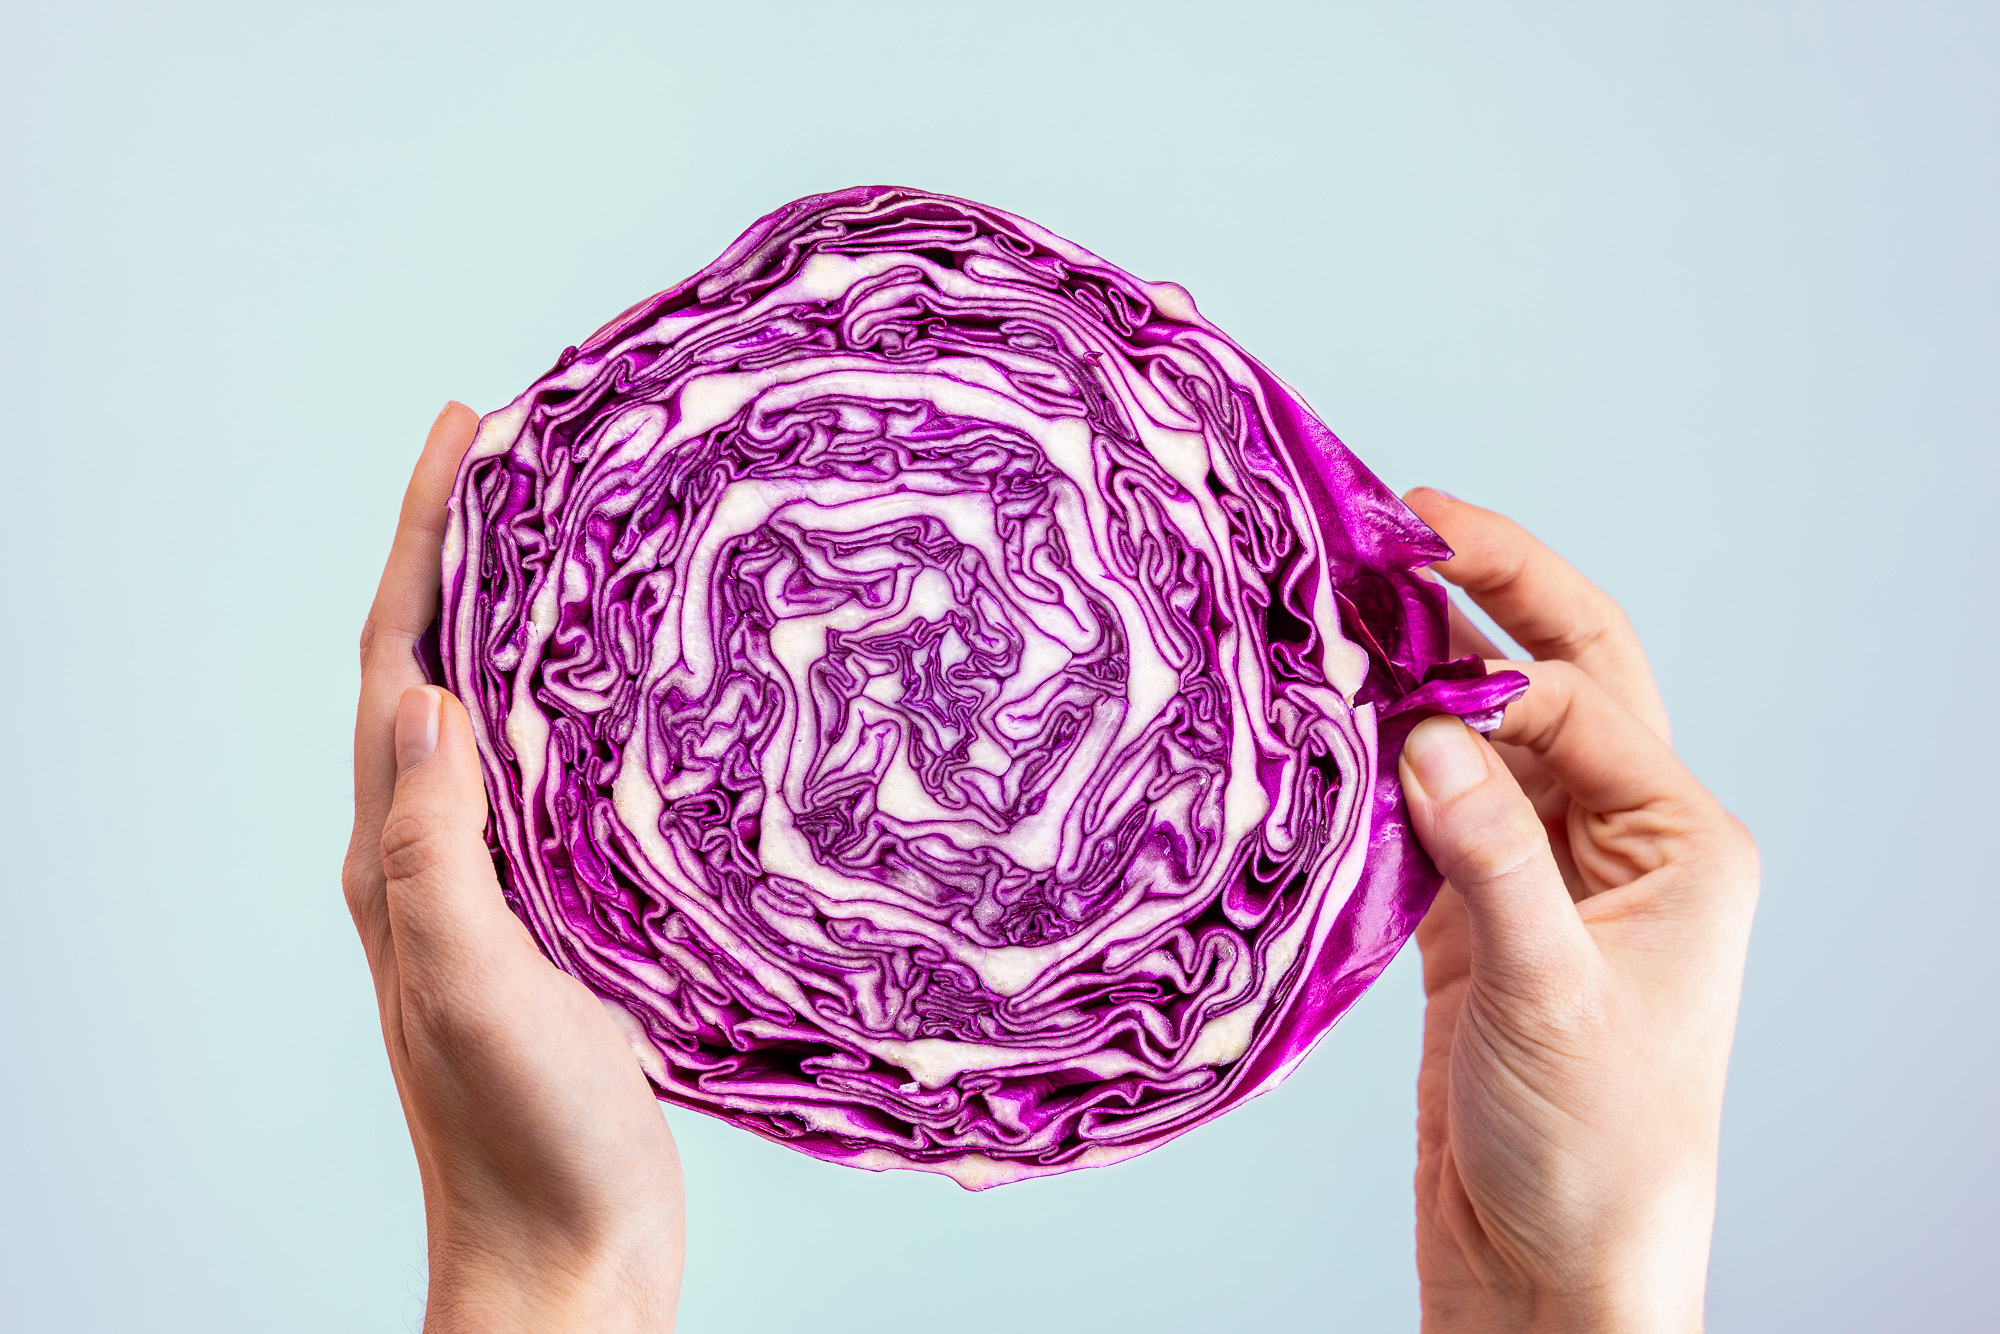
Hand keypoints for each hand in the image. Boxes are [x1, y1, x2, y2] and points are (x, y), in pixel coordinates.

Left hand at [342, 404, 684, 1332]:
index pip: (395, 663)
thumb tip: (424, 696)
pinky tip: (633, 685)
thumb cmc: (520, 1138)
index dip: (422, 540)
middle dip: (466, 549)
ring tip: (578, 532)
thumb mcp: (471, 986)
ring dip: (522, 614)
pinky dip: (581, 702)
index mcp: (398, 857)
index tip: (464, 433)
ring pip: (498, 713)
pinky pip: (556, 777)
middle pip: (435, 665)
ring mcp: (496, 885)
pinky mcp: (560, 917)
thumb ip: (436, 848)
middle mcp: (432, 856)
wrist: (569, 1251)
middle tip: (526, 450)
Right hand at [1400, 490, 1757, 1332]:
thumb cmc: (1597, 1152)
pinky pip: (1432, 807)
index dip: (1490, 641)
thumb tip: (1426, 729)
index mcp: (1680, 844)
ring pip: (1484, 737)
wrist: (1553, 1270)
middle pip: (1558, 680)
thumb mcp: (1550, 992)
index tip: (1395, 580)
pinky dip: (1382, 764)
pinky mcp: (1478, 919)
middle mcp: (1622, 843)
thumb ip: (1491, 855)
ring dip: (1421, 677)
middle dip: (1489, 595)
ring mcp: (1546, 876)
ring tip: (1342, 609)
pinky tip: (1328, 729)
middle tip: (1400, 520)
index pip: (1582, 699)